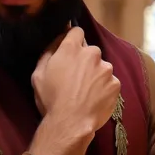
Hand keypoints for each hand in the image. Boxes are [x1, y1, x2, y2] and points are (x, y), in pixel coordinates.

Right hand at [30, 28, 120, 154]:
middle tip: (75, 78)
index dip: (72, 39)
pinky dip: (103, 88)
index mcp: (71, 48)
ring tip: (85, 92)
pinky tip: (94, 99)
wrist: (70, 123)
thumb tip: (59, 36)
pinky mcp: (116, 84)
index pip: (76, 31)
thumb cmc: (50, 98)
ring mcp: (106, 69)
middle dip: (84, 60)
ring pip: (101, 67)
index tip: (69, 50)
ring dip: (95, 75)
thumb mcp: (38, 73)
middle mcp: (92, 53)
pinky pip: (109, 82)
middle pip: (89, 51)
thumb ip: (49, 51)